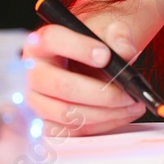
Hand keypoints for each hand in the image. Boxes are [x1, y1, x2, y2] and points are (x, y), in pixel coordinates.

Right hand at [24, 22, 145, 136]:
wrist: (87, 65)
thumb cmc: (92, 48)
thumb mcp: (106, 33)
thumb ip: (118, 37)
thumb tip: (125, 53)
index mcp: (41, 43)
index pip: (53, 40)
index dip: (79, 47)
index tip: (106, 55)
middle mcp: (32, 71)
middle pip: (62, 86)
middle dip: (101, 93)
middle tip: (127, 93)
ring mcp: (36, 100)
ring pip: (68, 113)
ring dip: (106, 113)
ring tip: (131, 104)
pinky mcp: (46, 123)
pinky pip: (74, 130)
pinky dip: (102, 125)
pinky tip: (121, 114)